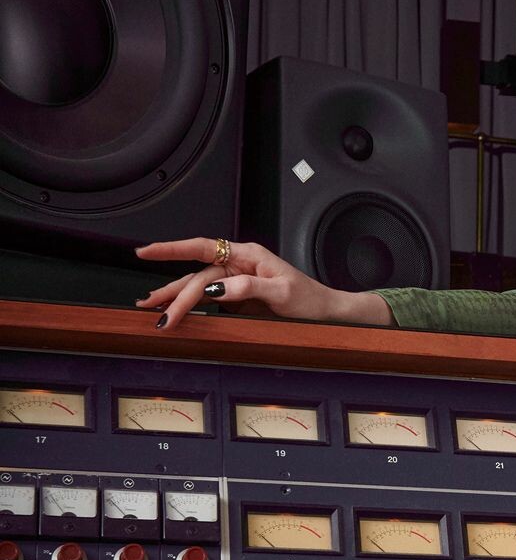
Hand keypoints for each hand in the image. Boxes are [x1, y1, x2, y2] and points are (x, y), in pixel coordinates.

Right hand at [134, 238, 387, 330]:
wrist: (324, 312)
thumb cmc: (308, 299)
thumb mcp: (282, 292)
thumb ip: (248, 287)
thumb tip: (216, 288)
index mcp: (247, 255)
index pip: (203, 248)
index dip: (172, 249)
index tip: (147, 251)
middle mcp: (238, 264)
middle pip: (197, 275)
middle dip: (173, 291)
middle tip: (155, 310)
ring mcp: (235, 281)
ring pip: (198, 287)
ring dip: (175, 297)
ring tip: (152, 309)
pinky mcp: (236, 297)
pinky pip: (207, 299)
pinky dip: (190, 305)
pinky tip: (175, 311)